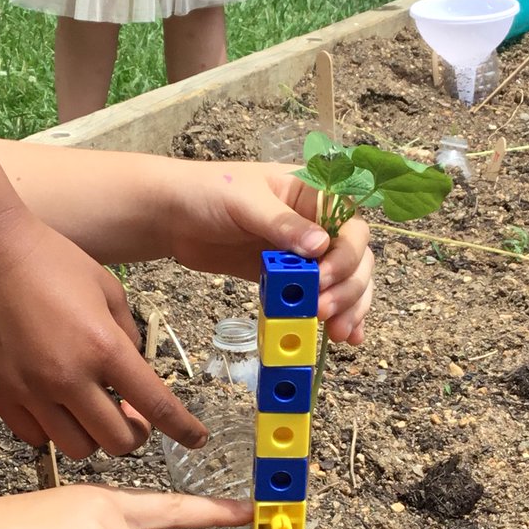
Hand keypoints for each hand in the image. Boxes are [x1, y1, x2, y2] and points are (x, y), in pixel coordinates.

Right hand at [0, 211, 207, 458]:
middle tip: (132, 415)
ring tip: (92, 410)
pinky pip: (36, 438)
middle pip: (118, 442)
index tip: (196, 440)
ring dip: (95, 436)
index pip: (156, 406)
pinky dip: (53, 431)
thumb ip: (129, 337)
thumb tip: (137, 373)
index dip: (182, 430)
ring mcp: (29, 391)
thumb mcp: (109, 290)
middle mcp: (67, 378)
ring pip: (78, 449)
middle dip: (135, 435)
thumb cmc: (50, 261)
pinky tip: (57, 406)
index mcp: (103, 348)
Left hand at [165, 161, 373, 343]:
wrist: (172, 217)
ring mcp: (306, 253)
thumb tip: (320, 245)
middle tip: (323, 312)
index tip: (322, 279)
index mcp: (313, 194)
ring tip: (339, 333)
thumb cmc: (206, 193)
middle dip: (348, 287)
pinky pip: (321, 296)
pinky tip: (346, 335)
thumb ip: (281, 223)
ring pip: (346, 280)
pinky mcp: (291, 278)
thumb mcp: (244, 201)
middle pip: (356, 257)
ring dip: (349, 306)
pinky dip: (337, 314)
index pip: (350, 225)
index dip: (345, 255)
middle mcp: (318, 222)